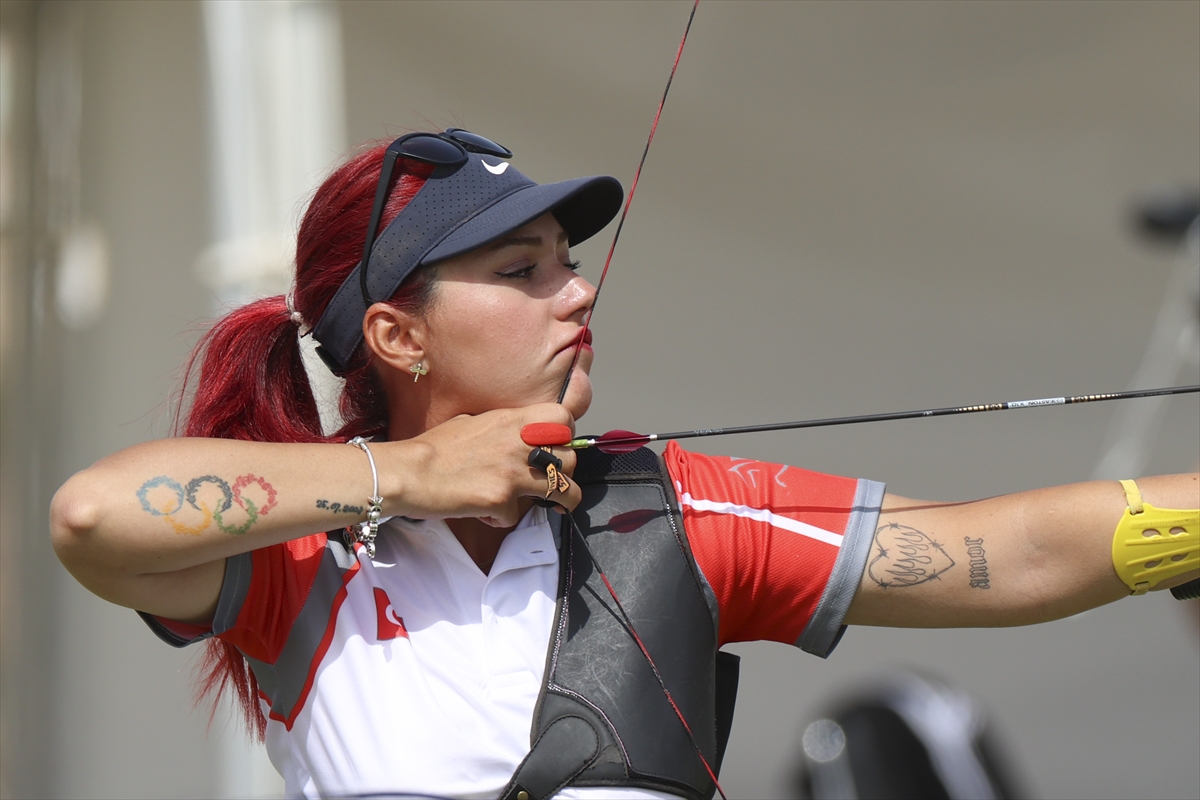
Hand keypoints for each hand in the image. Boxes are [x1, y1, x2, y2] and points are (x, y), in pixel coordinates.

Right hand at [377, 403, 582, 526]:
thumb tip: (508, 434)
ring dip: (561, 500)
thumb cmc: (434, 448)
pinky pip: (516, 515)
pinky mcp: (501, 500)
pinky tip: (485, 513)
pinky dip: (501, 518)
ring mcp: (512, 473)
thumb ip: (498, 428)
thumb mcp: (471, 422)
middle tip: (554, 479)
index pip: (563, 417)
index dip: (565, 433)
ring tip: (553, 505)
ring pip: (563, 490)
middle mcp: (518, 444)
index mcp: (511, 420)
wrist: (409, 472)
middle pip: (571, 458)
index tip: (558, 444)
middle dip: (566, 472)